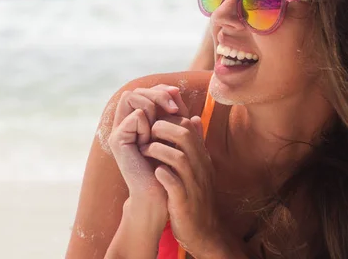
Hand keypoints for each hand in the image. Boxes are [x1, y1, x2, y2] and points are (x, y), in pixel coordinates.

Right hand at [107, 85, 188, 209]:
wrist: (161, 194)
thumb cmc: (170, 166)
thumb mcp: (176, 133)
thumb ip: (176, 112)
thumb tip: (176, 89)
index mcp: (137, 120)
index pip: (145, 91)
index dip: (160, 90)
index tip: (177, 99)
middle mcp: (125, 123)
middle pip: (135, 89)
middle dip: (157, 94)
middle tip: (174, 109)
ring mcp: (119, 130)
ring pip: (131, 97)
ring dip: (150, 107)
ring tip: (159, 128)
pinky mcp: (118, 140)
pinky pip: (135, 117)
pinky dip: (147, 125)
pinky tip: (149, 143)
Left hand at [139, 115, 228, 257]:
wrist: (203, 230)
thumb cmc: (196, 193)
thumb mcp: (200, 165)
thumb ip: (196, 142)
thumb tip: (194, 117)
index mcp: (201, 156)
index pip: (187, 125)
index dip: (168, 118)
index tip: (152, 122)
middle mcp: (199, 166)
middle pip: (184, 136)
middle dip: (161, 129)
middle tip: (145, 133)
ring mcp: (193, 184)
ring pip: (179, 158)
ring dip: (158, 150)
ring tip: (144, 150)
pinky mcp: (184, 202)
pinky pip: (175, 184)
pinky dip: (163, 175)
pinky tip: (154, 171)